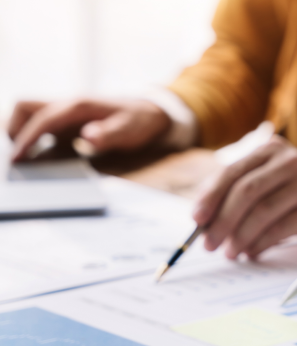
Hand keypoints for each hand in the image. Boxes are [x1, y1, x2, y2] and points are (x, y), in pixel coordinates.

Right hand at [8, 98, 170, 160]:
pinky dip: (37, 139)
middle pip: (25, 108)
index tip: (15, 158)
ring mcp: (67, 113)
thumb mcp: (130, 129)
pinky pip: (45, 127)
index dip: (26, 138)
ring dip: (24, 132)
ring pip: (32, 115)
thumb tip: (88, 138)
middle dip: (16, 128)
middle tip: (18, 156)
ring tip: (25, 159)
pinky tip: (42, 158)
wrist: (152, 111)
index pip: (43, 119)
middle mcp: (68, 106)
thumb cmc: (140, 120)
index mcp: (79, 106)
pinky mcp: (70, 123)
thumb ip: (110, 134)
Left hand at [193, 136, 296, 258]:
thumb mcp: (262, 181)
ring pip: (262, 212)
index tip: (196, 220)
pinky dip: (260, 244)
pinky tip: (251, 252)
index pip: (233, 172)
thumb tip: (202, 223)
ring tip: (229, 252)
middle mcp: (289, 162)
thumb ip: (231, 194)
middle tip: (209, 244)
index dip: (211, 197)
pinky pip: (280, 230)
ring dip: (240, 236)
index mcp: (269, 150)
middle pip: (247, 191)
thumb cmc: (285, 191)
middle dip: (223, 221)